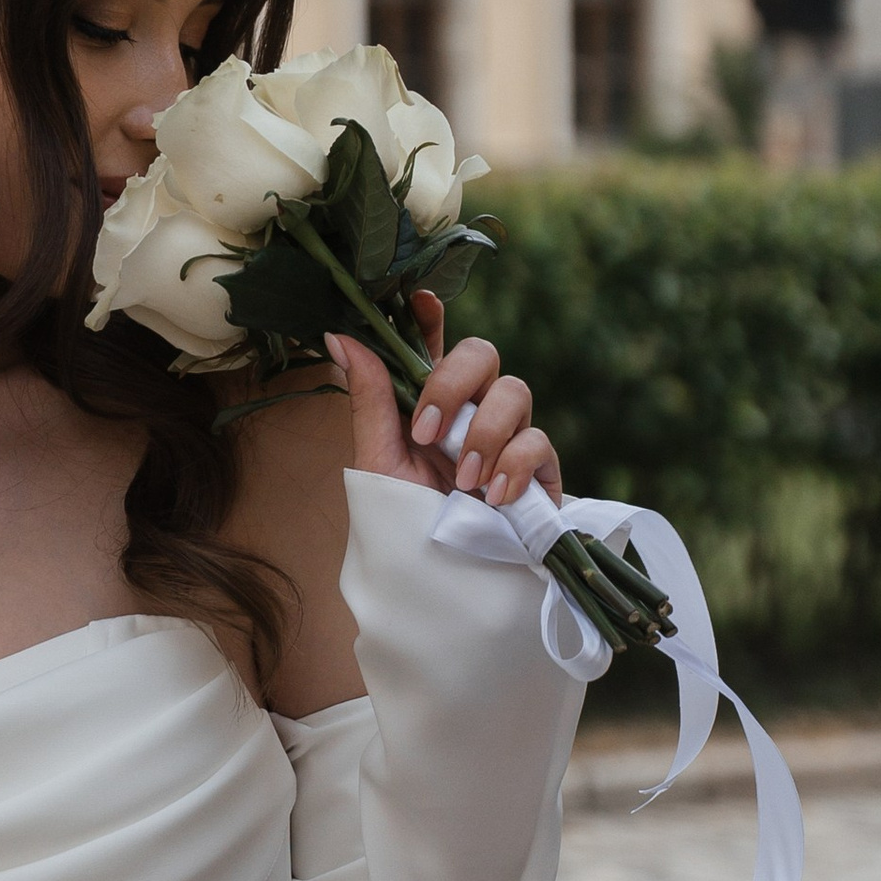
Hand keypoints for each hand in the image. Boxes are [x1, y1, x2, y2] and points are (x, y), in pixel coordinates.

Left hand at [327, 300, 562, 510]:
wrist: (443, 581)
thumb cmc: (405, 521)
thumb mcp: (379, 460)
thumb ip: (370, 397)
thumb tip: (339, 335)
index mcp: (430, 402)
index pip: (435, 344)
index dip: (430, 317)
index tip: (419, 299)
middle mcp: (471, 410)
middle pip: (482, 353)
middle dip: (456, 382)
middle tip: (427, 431)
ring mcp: (509, 437)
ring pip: (515, 391)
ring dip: (484, 433)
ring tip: (463, 481)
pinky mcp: (540, 470)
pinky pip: (539, 442)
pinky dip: (514, 465)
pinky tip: (493, 496)